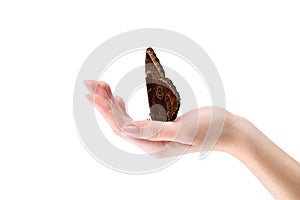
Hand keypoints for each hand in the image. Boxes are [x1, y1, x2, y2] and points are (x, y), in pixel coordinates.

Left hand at [84, 80, 230, 157]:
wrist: (228, 129)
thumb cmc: (210, 129)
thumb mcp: (184, 130)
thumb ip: (155, 131)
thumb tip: (125, 130)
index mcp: (154, 146)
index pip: (122, 127)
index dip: (106, 109)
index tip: (94, 92)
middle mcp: (150, 143)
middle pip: (119, 122)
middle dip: (104, 103)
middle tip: (90, 84)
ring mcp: (154, 136)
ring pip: (125, 119)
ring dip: (111, 103)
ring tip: (101, 87)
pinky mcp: (159, 127)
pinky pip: (134, 118)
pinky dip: (124, 107)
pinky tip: (118, 98)